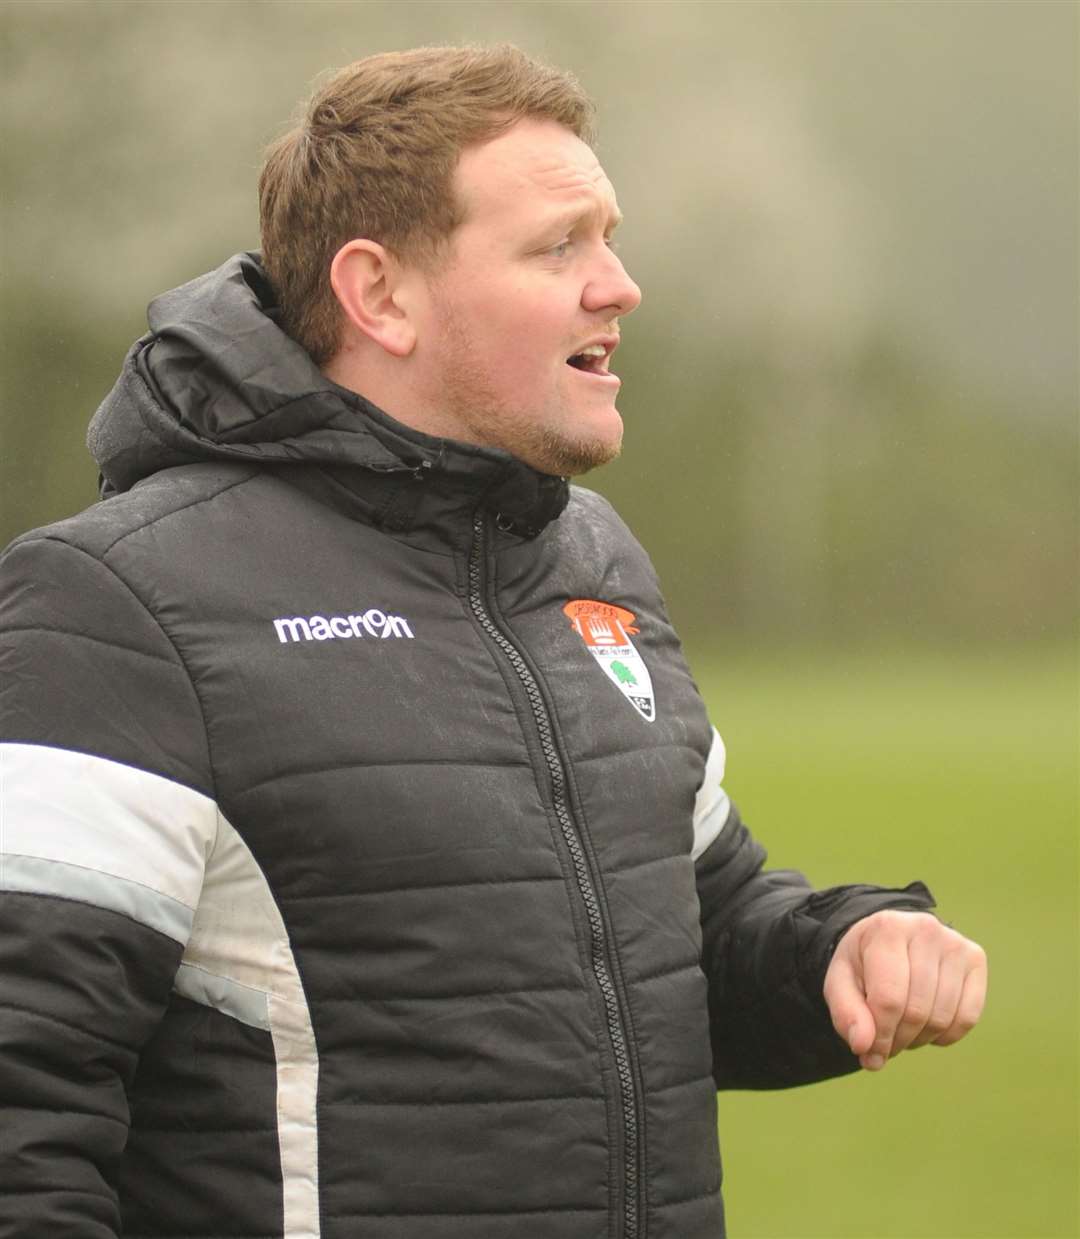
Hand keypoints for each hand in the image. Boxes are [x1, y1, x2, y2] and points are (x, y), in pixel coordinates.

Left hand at [823, 910, 986, 1070]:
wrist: (888, 938)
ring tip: (902, 1030)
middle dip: (897, 1040)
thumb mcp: (840, 983)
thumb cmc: (863, 963)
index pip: (889, 999)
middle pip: (917, 1011)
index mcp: (887, 929)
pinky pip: (967, 1018)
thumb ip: (846, 1014)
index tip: (868, 1050)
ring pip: (942, 1018)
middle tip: (884, 1043)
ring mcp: (955, 943)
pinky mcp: (975, 958)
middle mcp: (926, 929)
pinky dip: (945, 1035)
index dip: (879, 1035)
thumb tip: (864, 1047)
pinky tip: (927, 1026)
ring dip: (919, 1039)